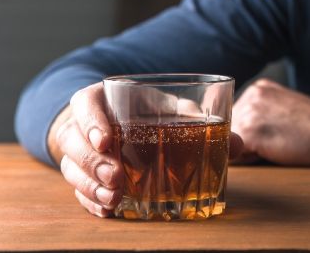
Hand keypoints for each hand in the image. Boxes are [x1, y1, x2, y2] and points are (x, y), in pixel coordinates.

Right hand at [50, 82, 244, 217]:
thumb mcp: (173, 110)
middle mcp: (84, 124)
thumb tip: (238, 144)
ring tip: (114, 198)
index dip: (91, 121)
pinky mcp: (82, 174)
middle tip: (117, 177)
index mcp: (103, 99)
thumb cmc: (152, 111)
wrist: (128, 123)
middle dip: (93, 162)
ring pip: (71, 167)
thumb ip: (200, 121)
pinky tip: (107, 210)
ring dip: (90, 185)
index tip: (107, 140)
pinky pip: (76, 189)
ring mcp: (79, 150)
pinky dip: (90, 201)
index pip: (85, 104)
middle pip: (73, 141)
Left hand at [232, 79, 309, 165]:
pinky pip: (236, 154)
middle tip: (276, 141)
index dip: (252, 132)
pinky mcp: (250, 133)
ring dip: (248, 151)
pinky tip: (272, 151)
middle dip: (246, 141)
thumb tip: (242, 130)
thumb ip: (264, 111)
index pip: (237, 116)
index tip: (274, 134)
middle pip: (231, 129)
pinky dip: (250, 159)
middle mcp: (249, 95)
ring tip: (276, 145)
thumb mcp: (286, 108)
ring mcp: (248, 112)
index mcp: (258, 88)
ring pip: (231, 142)